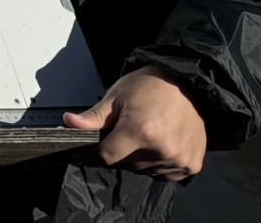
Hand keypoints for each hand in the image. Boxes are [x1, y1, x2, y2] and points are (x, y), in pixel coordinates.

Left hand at [63, 65, 207, 180]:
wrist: (188, 85)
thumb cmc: (151, 86)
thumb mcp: (117, 96)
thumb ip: (94, 116)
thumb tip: (69, 123)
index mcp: (140, 131)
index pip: (106, 156)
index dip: (89, 155)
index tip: (80, 153)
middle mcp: (161, 150)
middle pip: (124, 165)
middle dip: (115, 152)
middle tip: (118, 134)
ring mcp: (178, 160)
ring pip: (143, 170)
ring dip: (135, 159)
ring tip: (141, 135)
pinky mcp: (191, 165)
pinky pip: (163, 174)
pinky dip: (155, 164)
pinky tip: (156, 144)